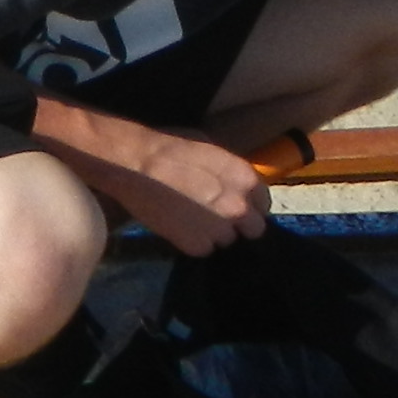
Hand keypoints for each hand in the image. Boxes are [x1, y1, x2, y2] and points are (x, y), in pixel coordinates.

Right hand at [89, 127, 274, 257]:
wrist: (134, 164)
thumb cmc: (168, 147)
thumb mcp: (209, 148)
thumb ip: (229, 171)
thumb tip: (234, 183)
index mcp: (245, 178)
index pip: (263, 204)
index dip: (248, 205)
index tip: (234, 205)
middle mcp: (238, 207)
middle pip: (253, 229)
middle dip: (238, 224)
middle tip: (215, 216)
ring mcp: (219, 229)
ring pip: (226, 241)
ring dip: (213, 233)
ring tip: (191, 220)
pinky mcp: (196, 245)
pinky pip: (203, 249)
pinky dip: (192, 242)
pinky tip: (178, 226)